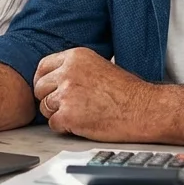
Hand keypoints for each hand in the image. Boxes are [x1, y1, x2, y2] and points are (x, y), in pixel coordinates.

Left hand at [33, 47, 154, 141]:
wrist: (143, 109)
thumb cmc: (127, 92)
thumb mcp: (98, 66)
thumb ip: (75, 69)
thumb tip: (55, 78)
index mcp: (76, 57)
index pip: (43, 67)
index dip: (44, 81)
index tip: (49, 90)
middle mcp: (68, 72)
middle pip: (40, 88)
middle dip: (49, 99)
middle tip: (67, 106)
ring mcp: (66, 94)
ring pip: (45, 107)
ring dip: (57, 114)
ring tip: (80, 115)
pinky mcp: (68, 115)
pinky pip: (53, 124)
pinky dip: (65, 128)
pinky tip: (82, 124)